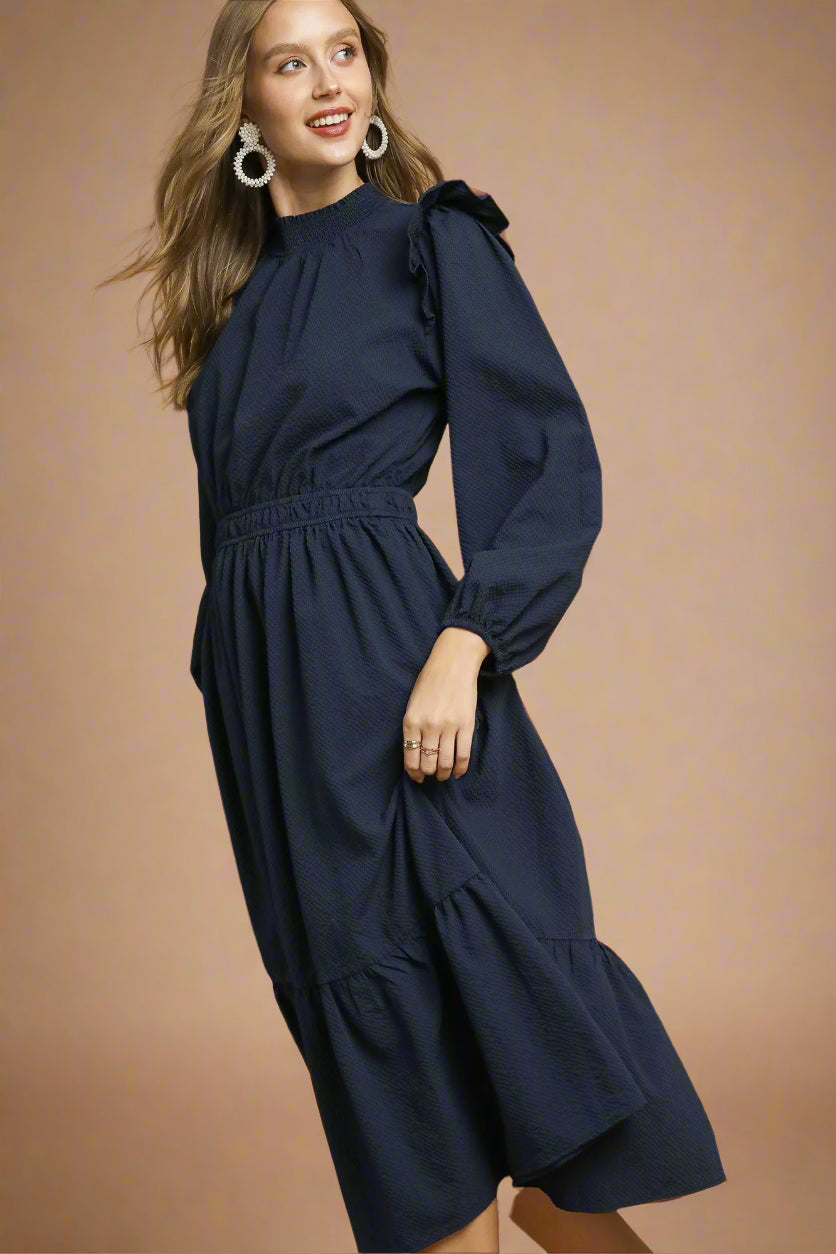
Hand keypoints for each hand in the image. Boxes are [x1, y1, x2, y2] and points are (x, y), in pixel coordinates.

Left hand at [402, 626, 490, 782]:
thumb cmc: (430, 681)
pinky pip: (463, 754)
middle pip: (428, 763)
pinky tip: (458, 772)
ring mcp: (449, 727)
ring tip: (443, 775)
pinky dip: (460, 768)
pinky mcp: (466, 726)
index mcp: (411, 721)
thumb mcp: (412, 704)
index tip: (417, 778)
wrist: (453, 663)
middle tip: (431, 775)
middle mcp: (428, 727)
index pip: (410, 757)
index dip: (414, 773)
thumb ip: (413, 728)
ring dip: (443, 773)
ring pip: (445, 762)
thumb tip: (415, 753)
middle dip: (429, 774)